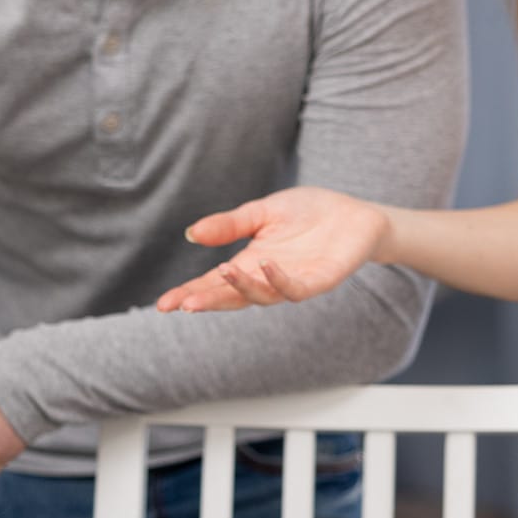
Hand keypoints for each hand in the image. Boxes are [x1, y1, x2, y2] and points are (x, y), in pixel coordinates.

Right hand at [154, 186, 388, 312]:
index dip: (189, 294)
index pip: (213, 284)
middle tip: (183, 305)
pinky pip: (297, 288)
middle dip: (208, 300)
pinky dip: (280, 280)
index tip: (163, 304)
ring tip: (222, 272)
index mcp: (249, 264)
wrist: (354, 213)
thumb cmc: (308, 213)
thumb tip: (191, 234)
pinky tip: (266, 265)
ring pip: (262, 296)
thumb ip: (230, 225)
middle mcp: (267, 278)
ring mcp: (293, 282)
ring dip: (242, 287)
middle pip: (232, 297)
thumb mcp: (261, 213)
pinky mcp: (319, 280)